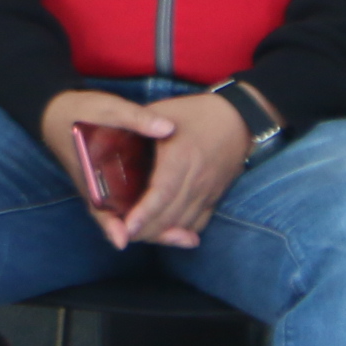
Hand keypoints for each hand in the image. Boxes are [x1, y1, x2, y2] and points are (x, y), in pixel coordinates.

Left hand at [42, 88, 252, 248]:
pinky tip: (162, 233)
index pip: (161, 193)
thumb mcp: (162, 111)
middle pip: (171, 214)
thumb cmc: (194, 113)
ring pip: (184, 223)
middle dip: (145, 230)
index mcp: (181, 156)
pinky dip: (179, 231)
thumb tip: (107, 131)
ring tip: (135, 234)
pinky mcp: (215, 197)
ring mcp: (209, 191)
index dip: (144, 213)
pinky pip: (198, 223)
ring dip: (161, 234)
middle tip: (119, 234)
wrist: (238, 120)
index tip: (126, 227)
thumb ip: (137, 123)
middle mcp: (197, 179)